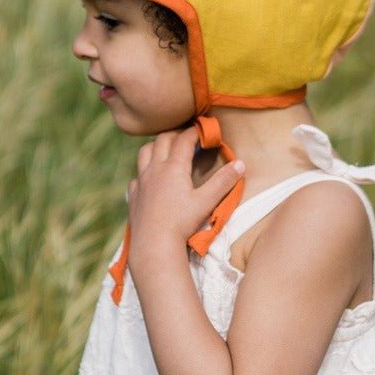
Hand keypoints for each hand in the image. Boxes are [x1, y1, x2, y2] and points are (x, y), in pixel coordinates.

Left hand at [126, 126, 244, 261]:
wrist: (153, 244)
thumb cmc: (182, 223)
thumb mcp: (207, 201)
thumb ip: (224, 181)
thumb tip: (240, 163)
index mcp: (173, 167)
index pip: (184, 140)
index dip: (195, 132)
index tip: (204, 130)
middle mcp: (155, 169)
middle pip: (162, 140)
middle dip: (176, 134)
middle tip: (187, 137)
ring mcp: (141, 181)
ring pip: (144, 152)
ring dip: (156, 146)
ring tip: (166, 148)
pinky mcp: (133, 195)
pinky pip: (137, 175)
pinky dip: (144, 170)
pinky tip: (150, 179)